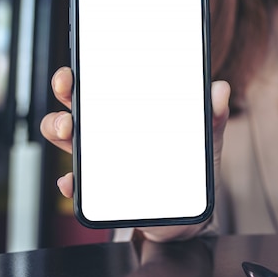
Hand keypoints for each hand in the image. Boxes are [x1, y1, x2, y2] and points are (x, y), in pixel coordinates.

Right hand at [40, 66, 230, 241]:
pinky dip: (70, 181)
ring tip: (68, 130)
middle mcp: (110, 129)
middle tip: (69, 87)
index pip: (105, 82)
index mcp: (132, 110)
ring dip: (57, 128)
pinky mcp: (99, 190)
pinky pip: (76, 183)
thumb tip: (220, 90)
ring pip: (65, 135)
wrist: (188, 216)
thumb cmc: (192, 169)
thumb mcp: (207, 140)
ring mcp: (101, 158)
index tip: (81, 61)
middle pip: (76, 102)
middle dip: (65, 90)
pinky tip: (73, 181)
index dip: (88, 68)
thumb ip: (213, 116)